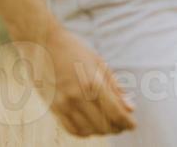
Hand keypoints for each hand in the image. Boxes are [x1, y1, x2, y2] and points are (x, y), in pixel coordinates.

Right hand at [28, 21, 135, 136]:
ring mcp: (64, 104)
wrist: (44, 43)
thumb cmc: (75, 49)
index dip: (127, 123)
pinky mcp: (54, 107)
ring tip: (108, 126)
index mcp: (94, 82)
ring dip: (101, 131)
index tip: (133, 126)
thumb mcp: (99, 63)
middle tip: (122, 125)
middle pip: (103, 125)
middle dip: (116, 128)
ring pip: (88, 130)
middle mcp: (79, 96)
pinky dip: (84, 132)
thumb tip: (130, 109)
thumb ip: (115, 88)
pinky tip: (91, 126)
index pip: (115, 113)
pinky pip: (71, 129)